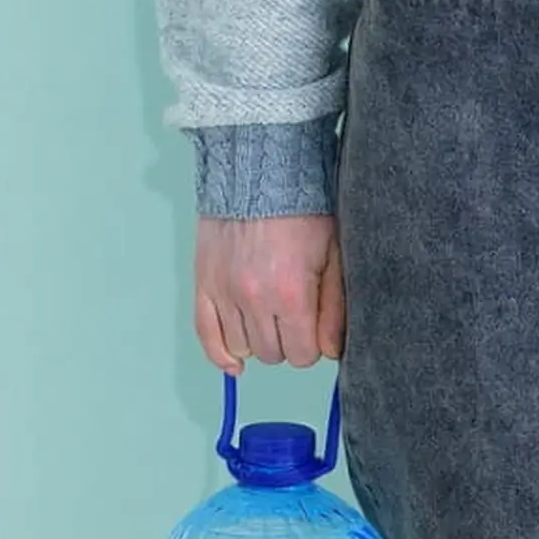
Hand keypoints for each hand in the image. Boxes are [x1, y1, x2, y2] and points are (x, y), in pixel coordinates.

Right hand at [193, 215, 345, 375]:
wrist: (259, 176)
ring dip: (258, 341)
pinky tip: (234, 363)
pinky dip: (220, 354)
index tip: (313, 330)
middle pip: (273, 354)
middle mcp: (255, 299)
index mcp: (292, 294)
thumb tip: (332, 351)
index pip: (303, 355)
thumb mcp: (333, 258)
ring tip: (268, 318)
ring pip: (243, 348)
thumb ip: (334, 310)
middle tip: (292, 318)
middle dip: (287, 342)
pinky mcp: (204, 284)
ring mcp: (225, 293)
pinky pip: (205, 334)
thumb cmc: (302, 212)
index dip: (311, 346)